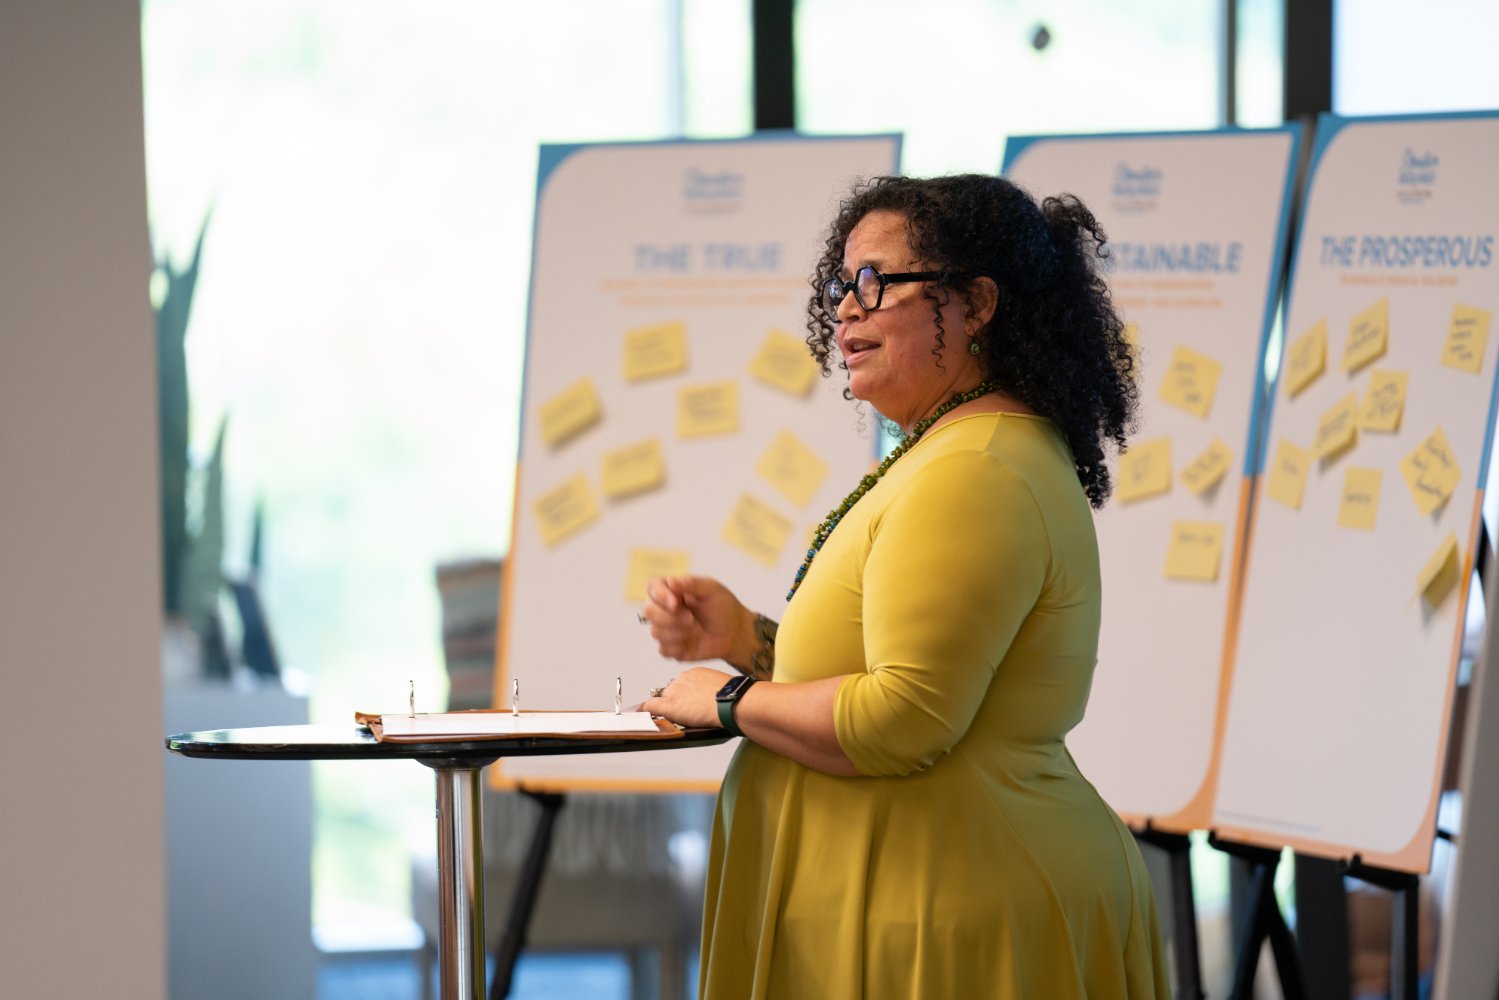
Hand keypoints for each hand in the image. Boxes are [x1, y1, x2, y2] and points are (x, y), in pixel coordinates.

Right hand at [639, 575, 754, 667]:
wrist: (736, 633)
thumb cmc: (724, 608)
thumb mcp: (712, 589)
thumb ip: (691, 583)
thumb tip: (669, 582)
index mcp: (673, 591)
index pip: (652, 587)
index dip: (659, 596)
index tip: (675, 603)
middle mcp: (665, 609)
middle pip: (648, 611)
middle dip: (671, 618)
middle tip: (693, 619)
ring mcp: (666, 629)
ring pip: (655, 632)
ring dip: (679, 633)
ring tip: (697, 629)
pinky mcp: (671, 648)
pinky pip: (663, 650)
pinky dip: (679, 647)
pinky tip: (693, 642)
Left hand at [641, 666, 732, 728]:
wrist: (731, 702)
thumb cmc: (732, 697)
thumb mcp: (721, 687)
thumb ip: (710, 690)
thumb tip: (712, 698)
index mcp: (695, 673)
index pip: (683, 684)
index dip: (684, 695)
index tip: (686, 701)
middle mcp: (682, 679)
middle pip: (671, 691)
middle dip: (676, 701)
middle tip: (686, 712)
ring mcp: (674, 692)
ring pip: (663, 699)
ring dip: (667, 707)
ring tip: (678, 718)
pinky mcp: (670, 705)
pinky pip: (651, 706)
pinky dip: (645, 710)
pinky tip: (642, 714)